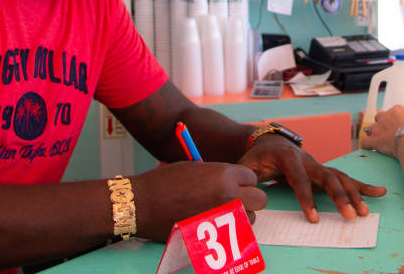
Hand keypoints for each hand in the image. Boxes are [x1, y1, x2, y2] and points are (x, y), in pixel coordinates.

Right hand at [128, 162, 266, 241]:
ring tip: (221, 214)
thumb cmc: (164, 182)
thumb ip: (217, 174)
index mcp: (224, 174)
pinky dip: (229, 231)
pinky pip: (236, 233)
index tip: (234, 185)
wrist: (143, 203)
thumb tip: (230, 181)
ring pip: (251, 218)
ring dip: (241, 216)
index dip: (243, 182)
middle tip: (234, 200)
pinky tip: (215, 226)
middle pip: (260, 199)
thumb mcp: (195, 167)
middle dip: (249, 199)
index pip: (252, 178)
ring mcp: (224, 217)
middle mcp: (229, 194)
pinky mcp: (215, 235)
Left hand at [238, 134, 386, 222]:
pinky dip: (363, 186)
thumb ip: (245, 177)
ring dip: (355, 194)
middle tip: (350, 216)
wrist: (267, 141)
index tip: (314, 218)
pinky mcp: (325, 171)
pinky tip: (380, 192)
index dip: (307, 199)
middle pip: (328, 177)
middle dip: (340, 197)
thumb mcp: (246, 165)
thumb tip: (244, 193)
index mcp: (288, 158)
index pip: (299, 180)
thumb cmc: (256, 156)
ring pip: (340, 178)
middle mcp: (308, 159)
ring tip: (366, 211)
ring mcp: (319, 164)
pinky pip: (346, 178)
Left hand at [359, 106, 403, 157]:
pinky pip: (365, 142)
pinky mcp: (374, 140)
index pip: (390, 112)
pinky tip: (371, 150)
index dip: (391, 120)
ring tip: (377, 141)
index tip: (394, 126)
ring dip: (373, 134)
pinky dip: (367, 146)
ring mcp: (378, 128)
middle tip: (386, 133)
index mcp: (397, 110)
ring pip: (369, 128)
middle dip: (381, 125)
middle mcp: (386, 116)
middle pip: (378, 117)